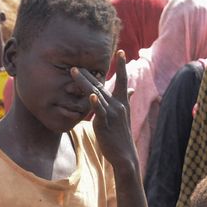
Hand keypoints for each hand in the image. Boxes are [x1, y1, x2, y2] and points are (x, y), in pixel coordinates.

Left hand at [73, 50, 136, 174]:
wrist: (125, 154)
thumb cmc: (122, 135)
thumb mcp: (124, 115)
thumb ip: (126, 99)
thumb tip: (131, 89)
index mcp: (122, 102)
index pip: (122, 80)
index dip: (122, 65)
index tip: (121, 51)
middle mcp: (118, 105)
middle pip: (101, 85)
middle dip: (89, 73)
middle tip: (76, 63)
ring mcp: (111, 114)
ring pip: (96, 94)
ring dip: (84, 82)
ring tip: (74, 71)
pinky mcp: (104, 124)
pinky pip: (99, 111)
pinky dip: (95, 103)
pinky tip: (91, 96)